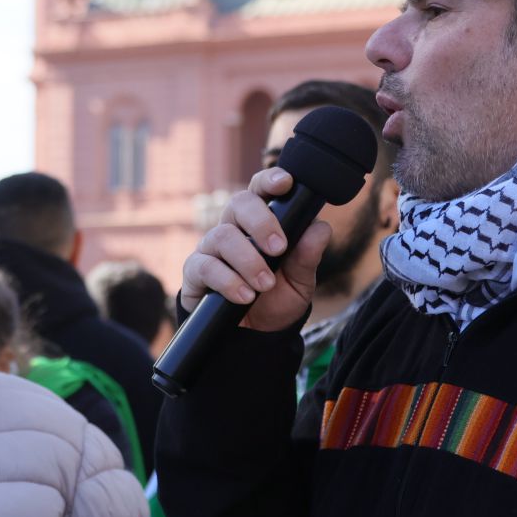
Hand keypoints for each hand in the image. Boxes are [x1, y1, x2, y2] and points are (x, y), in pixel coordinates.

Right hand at [178, 168, 330, 332]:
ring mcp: (211, 248)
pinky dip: (228, 281)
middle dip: (260, 222)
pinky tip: (244, 296)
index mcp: (260, 222)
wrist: (254, 336)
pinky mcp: (195, 272)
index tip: (285, 182)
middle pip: (238, 203)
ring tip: (265, 285)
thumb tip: (320, 228)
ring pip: (222, 236)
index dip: (269, 180)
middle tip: (278, 248)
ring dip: (248, 260)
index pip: (260, 190)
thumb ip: (308, 256)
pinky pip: (205, 266)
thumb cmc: (277, 299)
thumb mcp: (301, 282)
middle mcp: (233, 228)